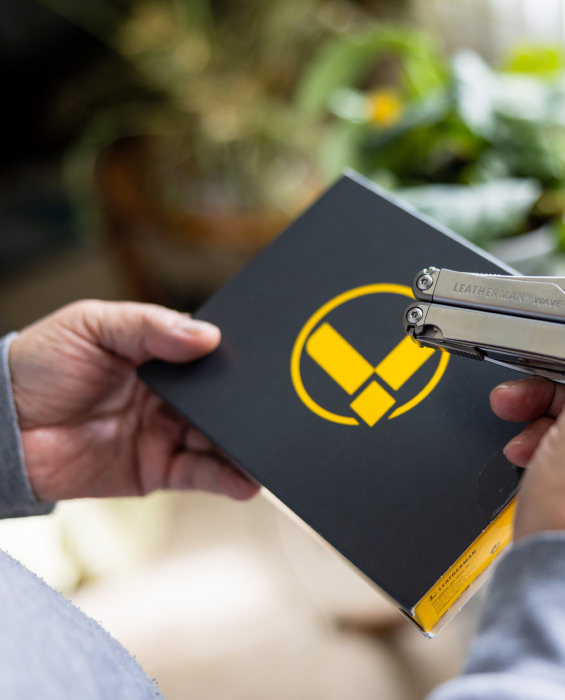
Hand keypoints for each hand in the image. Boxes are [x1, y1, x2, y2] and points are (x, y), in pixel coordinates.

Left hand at [8, 300, 258, 502]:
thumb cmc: (36, 366)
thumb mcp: (92, 325)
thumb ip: (149, 326)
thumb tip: (207, 336)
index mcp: (160, 356)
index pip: (211, 357)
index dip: (236, 360)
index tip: (264, 363)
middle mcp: (171, 397)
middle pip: (225, 402)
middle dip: (250, 406)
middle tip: (276, 409)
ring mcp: (167, 434)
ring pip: (221, 440)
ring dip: (246, 444)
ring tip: (267, 447)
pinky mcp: (157, 471)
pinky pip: (202, 475)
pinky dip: (228, 478)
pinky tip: (246, 477)